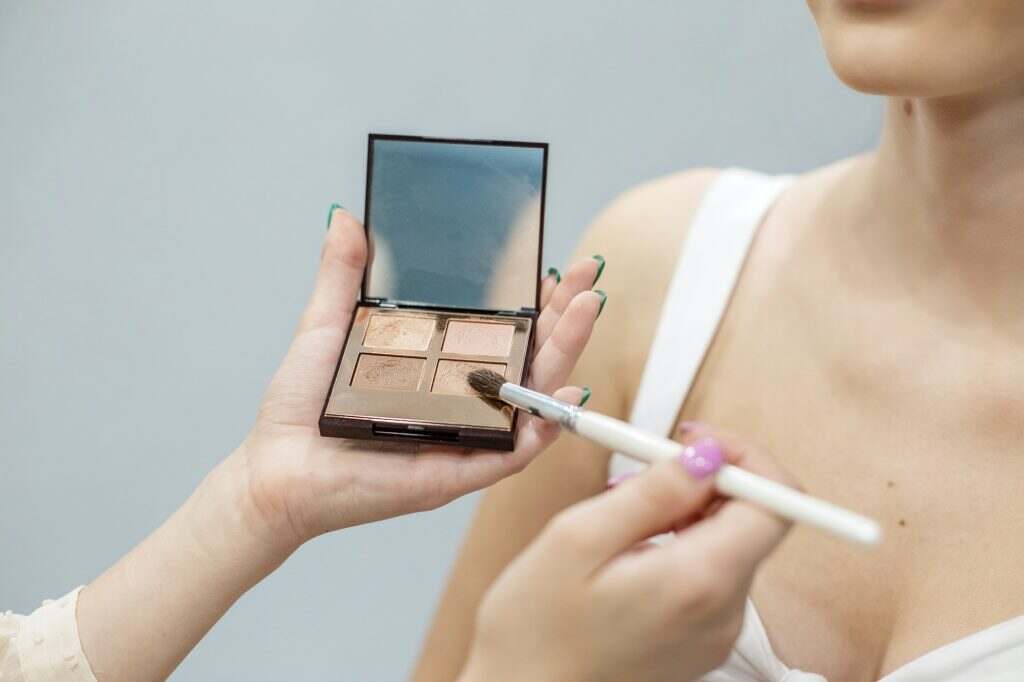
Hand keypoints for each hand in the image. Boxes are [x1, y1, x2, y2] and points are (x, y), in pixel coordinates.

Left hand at [227, 207, 603, 555]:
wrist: (276, 468)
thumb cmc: (300, 408)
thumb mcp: (326, 327)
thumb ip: (342, 276)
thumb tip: (344, 216)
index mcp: (441, 370)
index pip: (502, 332)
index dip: (533, 302)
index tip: (550, 268)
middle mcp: (461, 403)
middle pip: (529, 360)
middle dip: (566, 319)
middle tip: (588, 278)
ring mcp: (464, 438)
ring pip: (532, 401)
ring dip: (566, 357)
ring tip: (586, 312)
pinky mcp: (454, 474)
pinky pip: (511, 455)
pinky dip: (543, 426)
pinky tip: (565, 391)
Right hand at [460, 425, 794, 681]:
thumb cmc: (532, 630)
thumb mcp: (577, 537)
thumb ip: (652, 492)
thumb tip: (707, 455)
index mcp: (699, 581)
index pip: (778, 502)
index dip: (743, 456)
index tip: (692, 441)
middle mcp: (723, 613)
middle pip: (753, 520)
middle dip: (704, 481)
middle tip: (638, 475)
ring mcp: (716, 633)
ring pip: (728, 543)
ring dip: (686, 513)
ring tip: (620, 515)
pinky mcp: (700, 643)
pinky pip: (711, 575)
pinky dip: (680, 546)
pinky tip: (628, 551)